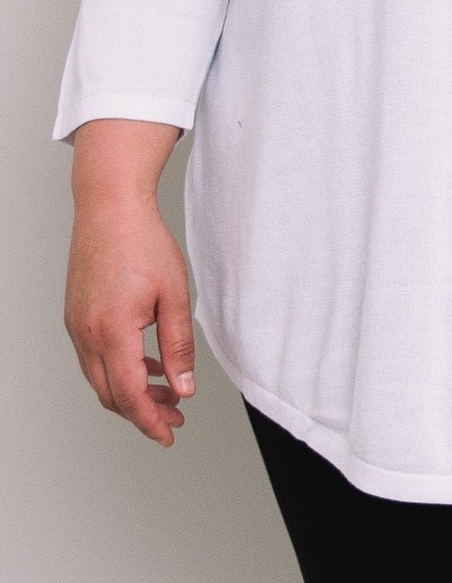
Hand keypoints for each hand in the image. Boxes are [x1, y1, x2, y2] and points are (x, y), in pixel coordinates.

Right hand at [65, 195, 195, 446]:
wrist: (110, 208)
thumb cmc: (143, 242)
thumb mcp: (174, 295)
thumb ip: (178, 346)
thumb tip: (184, 388)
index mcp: (112, 331)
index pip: (128, 395)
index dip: (150, 421)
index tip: (168, 435)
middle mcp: (86, 334)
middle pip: (110, 394)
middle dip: (143, 412)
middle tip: (174, 416)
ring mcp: (77, 326)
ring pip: (100, 378)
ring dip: (130, 392)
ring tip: (165, 391)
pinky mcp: (76, 316)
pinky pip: (94, 357)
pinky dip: (119, 370)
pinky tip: (145, 363)